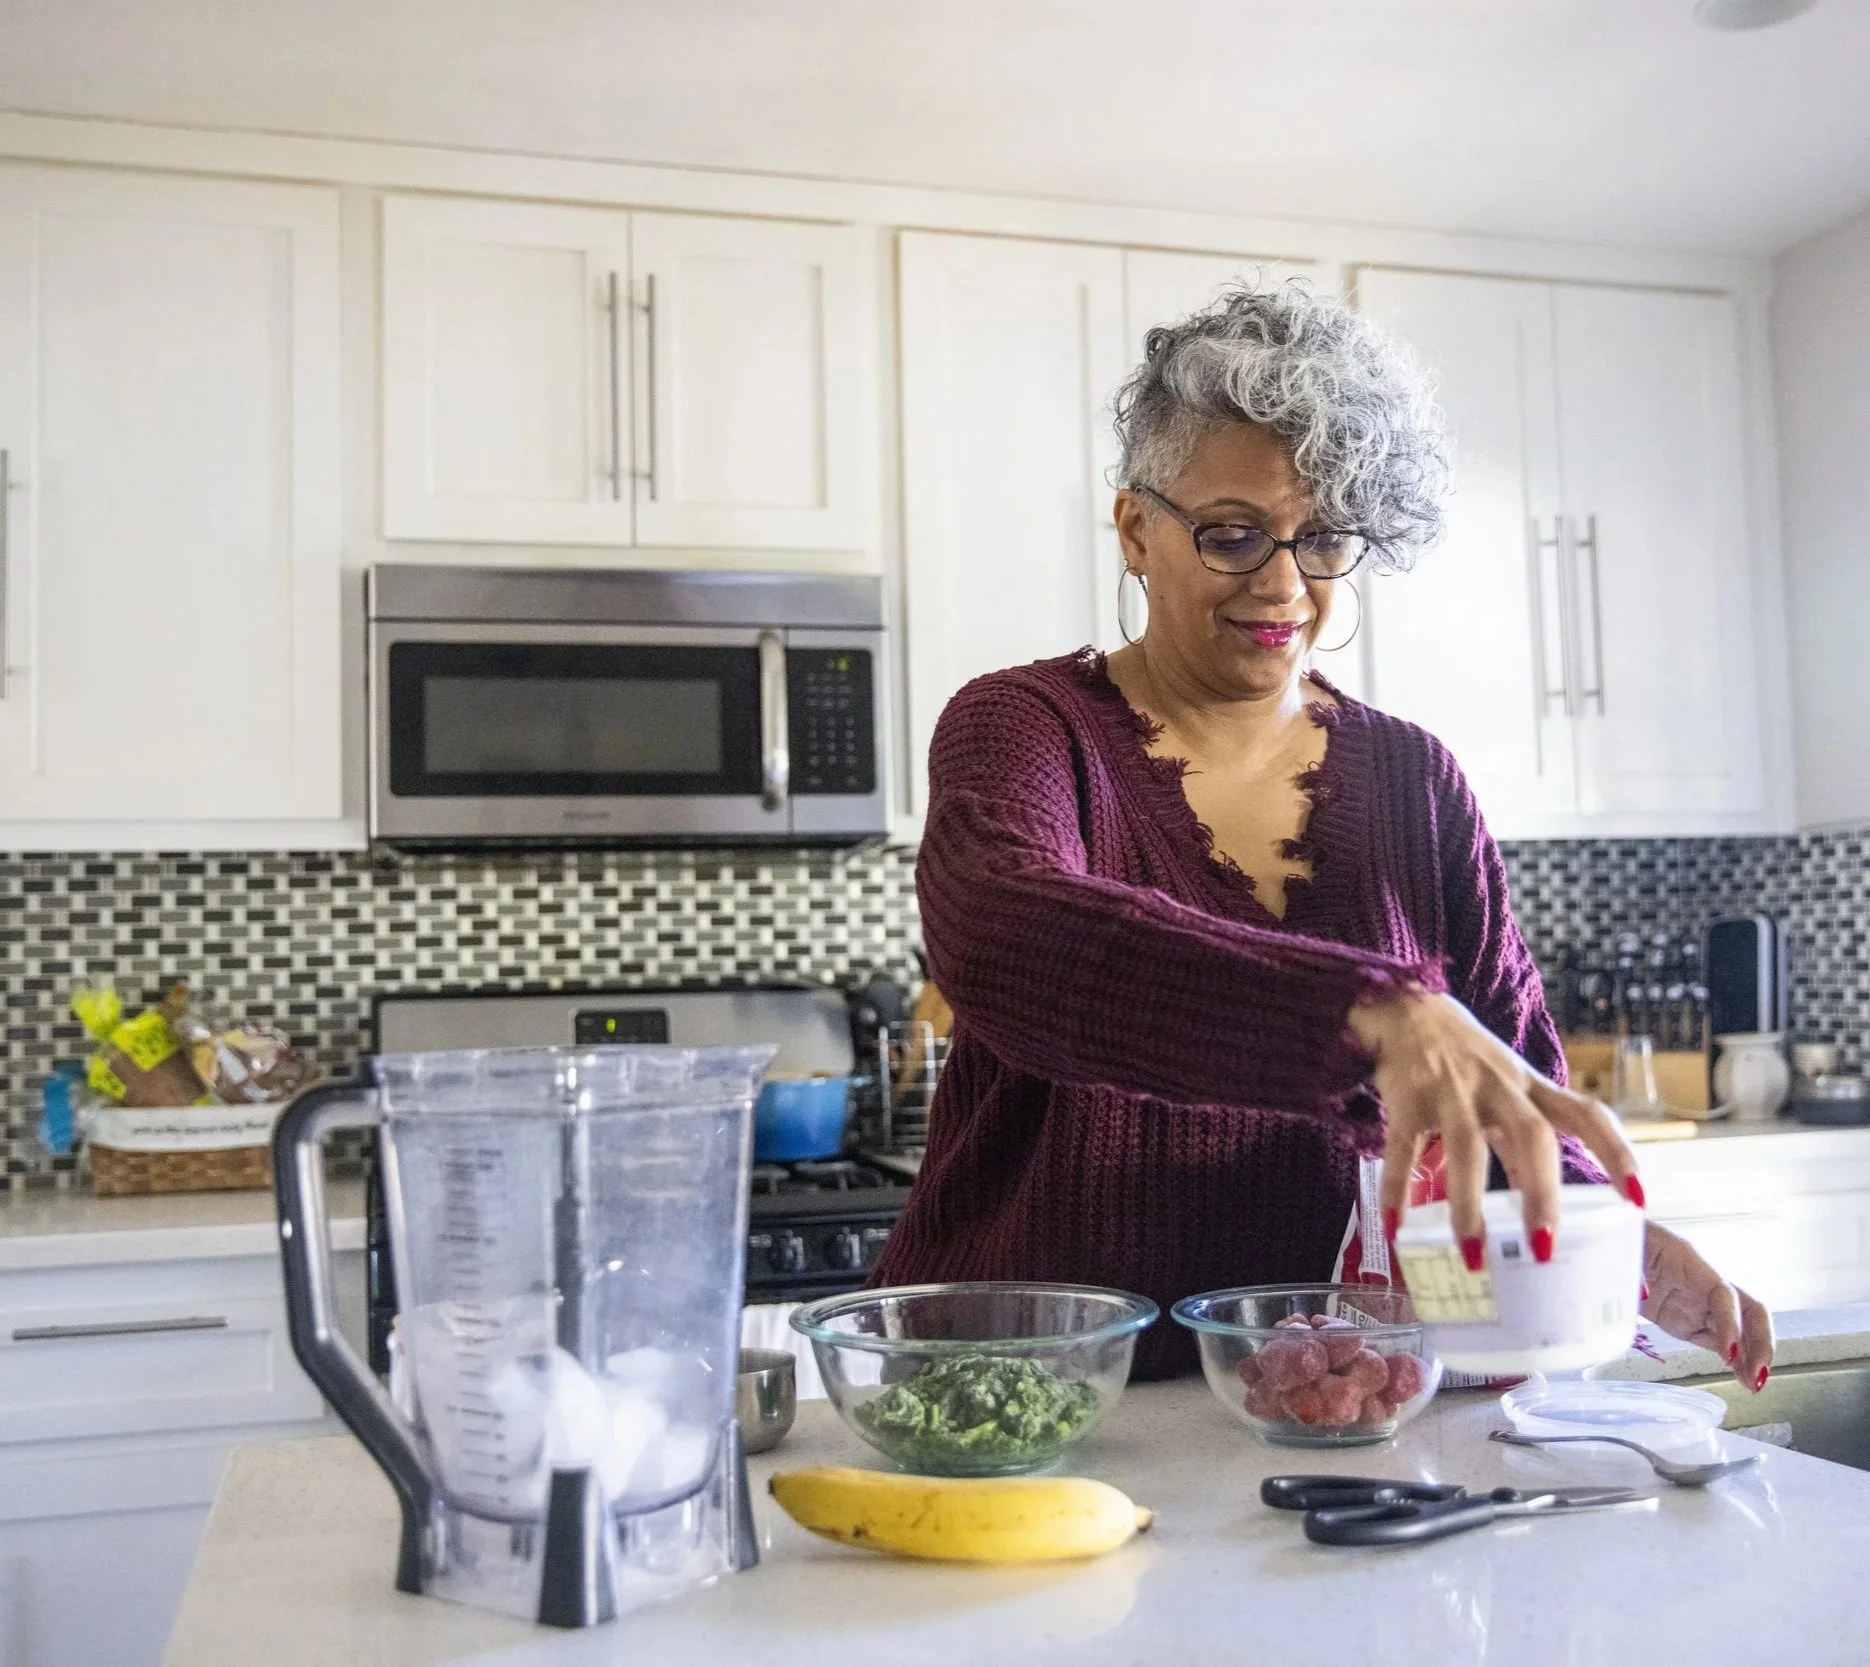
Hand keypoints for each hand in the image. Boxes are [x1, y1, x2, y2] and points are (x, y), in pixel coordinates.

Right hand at [1347, 989, 1639, 1266]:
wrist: (1404, 1006)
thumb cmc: (1463, 1058)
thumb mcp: (1503, 1089)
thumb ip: (1516, 1141)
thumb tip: (1532, 1201)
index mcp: (1530, 1086)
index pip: (1587, 1114)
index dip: (1616, 1153)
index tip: (1638, 1199)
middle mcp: (1499, 1087)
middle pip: (1532, 1137)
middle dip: (1541, 1194)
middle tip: (1543, 1248)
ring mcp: (1451, 1091)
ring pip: (1468, 1149)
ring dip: (1469, 1207)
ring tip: (1473, 1256)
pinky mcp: (1408, 1097)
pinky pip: (1404, 1150)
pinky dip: (1397, 1190)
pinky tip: (1395, 1227)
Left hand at [1642, 1221, 1773, 1390]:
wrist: (1617, 1242)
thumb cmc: (1626, 1239)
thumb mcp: (1626, 1248)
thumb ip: (1634, 1271)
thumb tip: (1643, 1294)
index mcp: (1690, 1262)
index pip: (1723, 1293)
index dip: (1730, 1321)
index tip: (1729, 1351)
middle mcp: (1703, 1285)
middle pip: (1748, 1311)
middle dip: (1760, 1341)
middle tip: (1759, 1372)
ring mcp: (1698, 1305)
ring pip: (1739, 1331)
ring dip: (1750, 1357)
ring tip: (1754, 1386)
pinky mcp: (1688, 1321)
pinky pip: (1718, 1341)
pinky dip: (1733, 1361)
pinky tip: (1743, 1379)